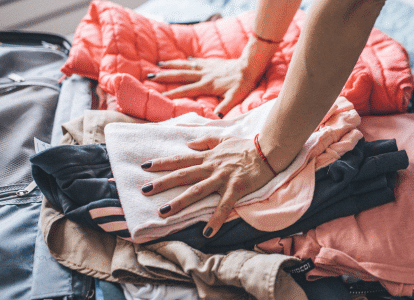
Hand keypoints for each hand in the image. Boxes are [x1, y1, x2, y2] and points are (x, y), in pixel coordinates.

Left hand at [139, 135, 275, 237]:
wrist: (269, 150)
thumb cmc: (247, 146)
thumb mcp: (224, 139)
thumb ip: (206, 141)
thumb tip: (189, 143)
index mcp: (208, 157)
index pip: (181, 159)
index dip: (162, 163)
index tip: (145, 167)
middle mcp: (212, 167)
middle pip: (183, 175)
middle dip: (162, 183)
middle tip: (144, 191)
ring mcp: (223, 177)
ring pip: (197, 190)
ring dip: (179, 202)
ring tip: (163, 212)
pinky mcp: (236, 187)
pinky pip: (224, 205)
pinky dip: (215, 219)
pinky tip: (207, 232)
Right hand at [149, 57, 264, 116]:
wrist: (250, 65)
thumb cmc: (243, 83)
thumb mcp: (235, 98)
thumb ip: (224, 107)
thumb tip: (215, 118)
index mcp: (207, 85)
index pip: (186, 90)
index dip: (172, 93)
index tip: (159, 95)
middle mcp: (204, 75)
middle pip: (180, 75)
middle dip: (165, 76)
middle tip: (150, 76)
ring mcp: (207, 67)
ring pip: (186, 65)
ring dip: (172, 64)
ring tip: (159, 63)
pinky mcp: (213, 62)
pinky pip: (198, 60)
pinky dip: (189, 60)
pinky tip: (185, 58)